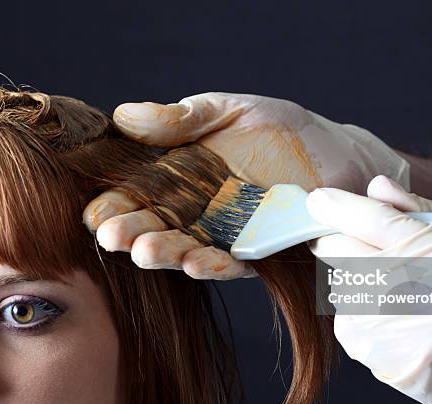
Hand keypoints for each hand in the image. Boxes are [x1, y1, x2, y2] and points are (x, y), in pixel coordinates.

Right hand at [83, 93, 407, 279]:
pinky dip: (215, 264)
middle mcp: (196, 210)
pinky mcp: (258, 251)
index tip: (95, 210)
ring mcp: (225, 234)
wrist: (335, 153)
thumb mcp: (227, 110)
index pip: (138, 193)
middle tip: (111, 235)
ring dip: (167, 253)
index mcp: (181, 176)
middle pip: (156, 225)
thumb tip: (123, 115)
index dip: (115, 203)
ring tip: (145, 250)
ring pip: (187, 249)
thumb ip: (181, 118)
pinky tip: (197, 262)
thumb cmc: (280, 130)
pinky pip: (233, 262)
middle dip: (132, 232)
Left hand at [305, 175, 431, 403]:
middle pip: (341, 253)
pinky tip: (397, 320)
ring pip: (340, 290)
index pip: (372, 220)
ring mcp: (403, 335)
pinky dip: (362, 317)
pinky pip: (350, 328)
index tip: (317, 200)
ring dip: (357, 283)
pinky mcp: (390, 366)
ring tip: (400, 292)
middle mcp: (421, 295)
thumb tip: (374, 187)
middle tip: (360, 244)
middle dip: (340, 242)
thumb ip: (420, 212)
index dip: (337, 207)